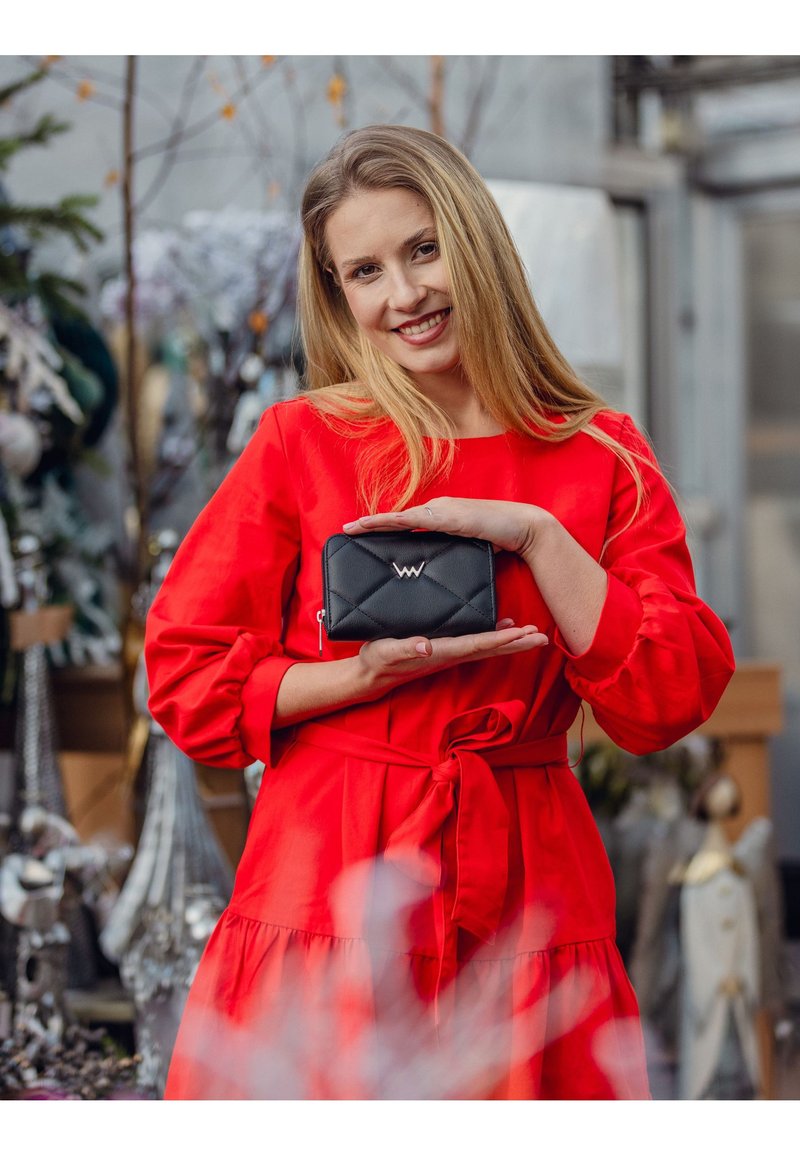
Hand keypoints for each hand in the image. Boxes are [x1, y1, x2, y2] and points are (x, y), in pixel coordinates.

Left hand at [342, 496, 552, 559]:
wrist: (523, 526)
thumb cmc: (501, 538)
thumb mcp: (470, 549)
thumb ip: (454, 554)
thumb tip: (441, 569)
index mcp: (442, 516)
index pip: (408, 523)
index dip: (385, 527)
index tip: (365, 533)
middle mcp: (437, 509)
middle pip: (398, 518)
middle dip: (371, 524)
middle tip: (347, 530)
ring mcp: (440, 510)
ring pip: (398, 516)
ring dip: (374, 522)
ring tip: (352, 527)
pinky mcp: (445, 516)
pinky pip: (411, 520)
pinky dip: (390, 522)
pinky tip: (374, 525)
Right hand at [355, 617, 548, 697]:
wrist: (371, 676)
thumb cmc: (377, 662)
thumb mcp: (385, 652)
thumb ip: (405, 648)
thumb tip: (426, 645)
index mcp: (441, 652)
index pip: (476, 645)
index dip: (499, 639)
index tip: (521, 633)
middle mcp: (451, 656)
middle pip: (491, 650)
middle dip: (517, 644)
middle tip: (543, 637)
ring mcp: (450, 655)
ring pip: (487, 649)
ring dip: (511, 642)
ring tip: (533, 634)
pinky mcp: (446, 652)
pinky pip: (477, 645)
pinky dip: (495, 638)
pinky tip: (504, 629)